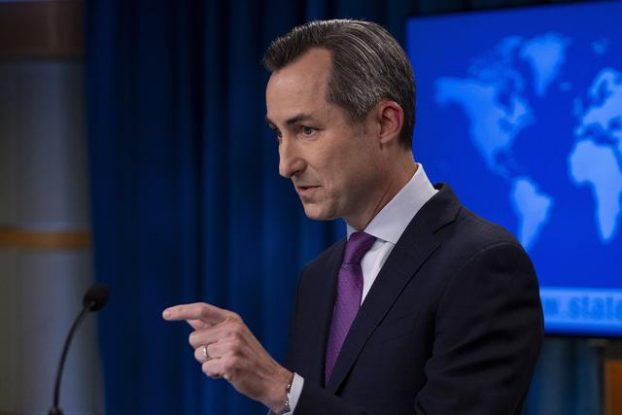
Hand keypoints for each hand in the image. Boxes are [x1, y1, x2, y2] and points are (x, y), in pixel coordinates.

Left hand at [163, 302, 292, 411]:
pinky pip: (206, 369)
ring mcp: (232, 346)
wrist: (270, 378)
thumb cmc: (247, 356)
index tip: (165, 314)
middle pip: (193, 338)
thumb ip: (211, 326)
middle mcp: (232, 329)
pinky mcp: (230, 363)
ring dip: (208, 363)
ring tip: (226, 363)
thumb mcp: (233, 334)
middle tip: (221, 354)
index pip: (202, 310)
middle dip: (201, 350)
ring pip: (198, 355)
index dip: (182, 311)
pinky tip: (227, 373)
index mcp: (232, 319)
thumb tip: (190, 318)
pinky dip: (213, 374)